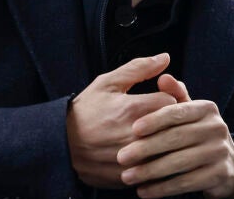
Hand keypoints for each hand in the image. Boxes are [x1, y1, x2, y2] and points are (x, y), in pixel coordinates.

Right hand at [67, 54, 178, 187]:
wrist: (60, 143)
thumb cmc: (84, 112)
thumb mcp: (107, 83)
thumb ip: (138, 68)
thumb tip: (165, 58)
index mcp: (133, 109)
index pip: (173, 102)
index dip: (170, 98)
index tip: (162, 99)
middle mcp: (135, 135)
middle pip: (174, 127)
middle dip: (171, 120)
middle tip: (160, 117)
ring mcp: (133, 159)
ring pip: (167, 151)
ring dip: (164, 142)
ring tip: (153, 135)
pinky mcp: (129, 176)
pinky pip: (154, 170)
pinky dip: (154, 161)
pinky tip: (144, 153)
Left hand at [116, 74, 233, 197]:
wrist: (227, 165)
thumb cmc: (197, 133)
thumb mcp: (189, 111)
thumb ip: (174, 94)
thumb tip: (163, 76)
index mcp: (207, 108)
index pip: (177, 112)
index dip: (154, 120)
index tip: (133, 129)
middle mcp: (217, 128)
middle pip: (175, 138)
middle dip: (146, 148)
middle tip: (122, 157)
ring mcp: (220, 152)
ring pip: (178, 162)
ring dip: (150, 171)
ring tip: (128, 176)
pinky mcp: (219, 175)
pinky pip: (185, 182)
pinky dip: (162, 188)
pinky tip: (144, 191)